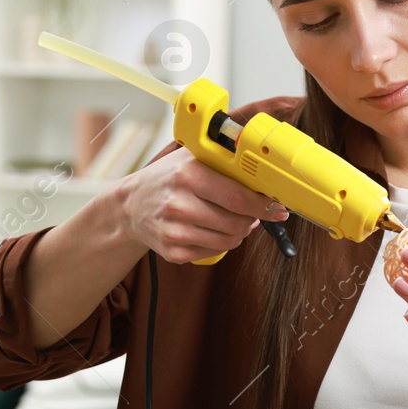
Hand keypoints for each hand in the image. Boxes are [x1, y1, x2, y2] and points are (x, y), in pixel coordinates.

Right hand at [114, 146, 287, 263]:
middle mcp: (179, 204)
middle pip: (237, 223)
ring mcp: (174, 231)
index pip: (238, 197)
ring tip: (233, 219)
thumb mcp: (191, 157)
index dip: (263, 205)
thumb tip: (264, 164)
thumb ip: (224, 157)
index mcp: (188, 175)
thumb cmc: (167, 178)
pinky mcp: (173, 251)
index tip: (277, 207)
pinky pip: (214, 251)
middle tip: (253, 212)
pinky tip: (213, 228)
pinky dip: (221, 241)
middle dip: (252, 218)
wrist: (130, 205)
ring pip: (229, 241)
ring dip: (239, 232)